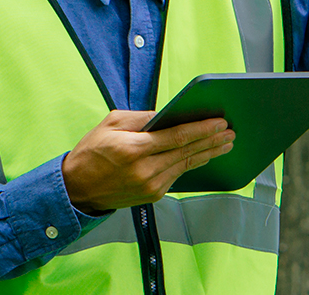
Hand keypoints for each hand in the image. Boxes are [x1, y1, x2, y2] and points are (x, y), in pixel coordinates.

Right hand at [61, 110, 234, 213]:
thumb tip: (170, 114)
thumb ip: (143, 118)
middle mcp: (144, 171)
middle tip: (231, 131)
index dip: (201, 129)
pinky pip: (178, 175)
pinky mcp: (153, 195)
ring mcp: (150, 186)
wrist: (77, 189)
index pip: (176, 137)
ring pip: (186, 165)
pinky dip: (193, 163)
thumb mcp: (112, 123)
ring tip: (226, 143)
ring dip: (208, 153)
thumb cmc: (92, 151)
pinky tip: (205, 155)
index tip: (219, 122)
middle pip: (187, 152)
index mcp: (134, 149)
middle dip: (212, 141)